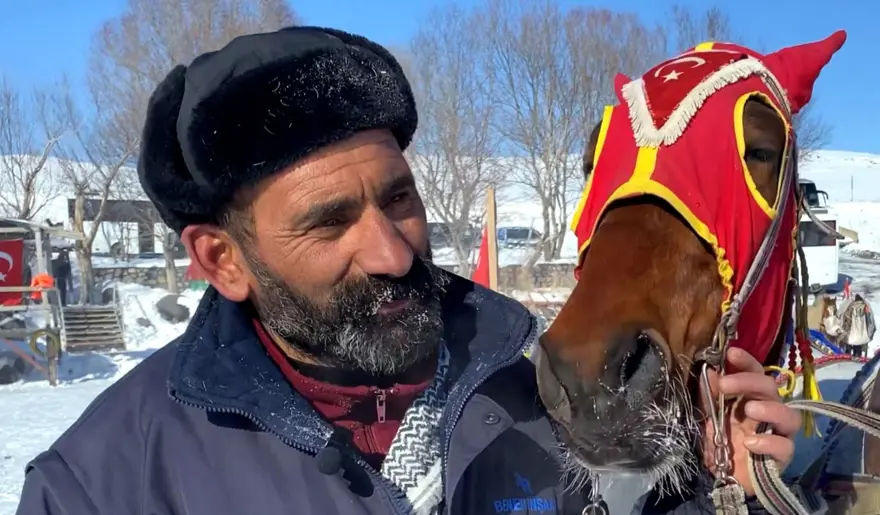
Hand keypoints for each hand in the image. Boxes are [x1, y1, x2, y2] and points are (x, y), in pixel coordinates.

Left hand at [698, 347, 801, 495]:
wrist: (719, 476)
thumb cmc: (718, 440)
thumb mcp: (707, 415)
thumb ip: (709, 395)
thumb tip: (709, 371)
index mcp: (750, 397)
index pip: (756, 373)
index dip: (747, 362)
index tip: (731, 353)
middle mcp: (768, 412)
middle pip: (771, 389)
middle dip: (749, 382)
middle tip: (725, 385)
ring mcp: (777, 434)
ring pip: (790, 416)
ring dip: (770, 409)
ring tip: (749, 410)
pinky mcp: (781, 457)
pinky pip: (785, 448)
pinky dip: (768, 443)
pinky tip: (749, 443)